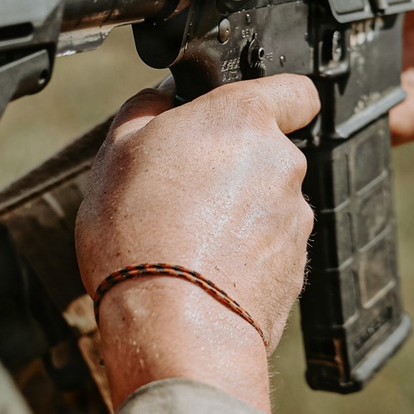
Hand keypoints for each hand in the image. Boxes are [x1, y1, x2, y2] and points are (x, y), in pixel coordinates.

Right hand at [75, 75, 319, 411]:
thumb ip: (147, 108)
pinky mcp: (296, 267)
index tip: (238, 118)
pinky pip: (270, 248)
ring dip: (238, 213)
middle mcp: (282, 162)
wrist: (174, 324)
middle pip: (269, 151)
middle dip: (236, 165)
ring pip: (269, 202)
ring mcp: (295, 217)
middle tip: (183, 189)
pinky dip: (244, 254)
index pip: (294, 89)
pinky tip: (204, 270)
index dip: (272, 100)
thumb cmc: (140, 232)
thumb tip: (163, 95)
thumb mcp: (117, 151)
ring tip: (186, 238)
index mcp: (243, 118)